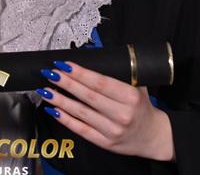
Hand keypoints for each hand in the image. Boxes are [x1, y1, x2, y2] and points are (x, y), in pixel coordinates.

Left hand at [37, 61, 173, 161]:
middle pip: (88, 96)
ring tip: (46, 90)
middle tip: (51, 73)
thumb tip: (93, 55)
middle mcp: (121, 114)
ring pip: (81, 113)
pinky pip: (81, 129)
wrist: (153, 136)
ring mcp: (112, 130)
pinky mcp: (104, 143)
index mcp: (130, 97)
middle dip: (66, 83)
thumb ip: (119, 71)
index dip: (80, 73)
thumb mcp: (138, 85)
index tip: (65, 65)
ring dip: (60, 100)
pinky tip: (54, 110)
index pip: (100, 83)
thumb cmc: (142, 107)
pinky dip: (66, 119)